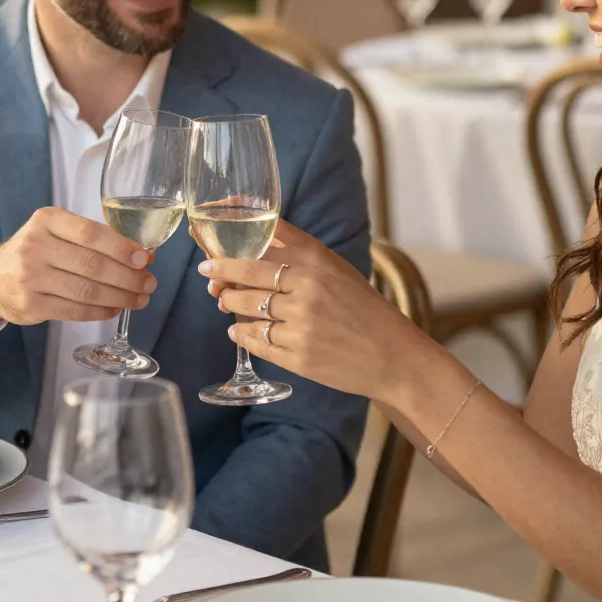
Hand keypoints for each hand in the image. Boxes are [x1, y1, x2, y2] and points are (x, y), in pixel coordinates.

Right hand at [0, 206, 155, 328]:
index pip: (90, 233)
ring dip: (120, 297)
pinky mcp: (31, 305)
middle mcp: (35, 246)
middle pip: (92, 265)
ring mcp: (31, 278)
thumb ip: (94, 239)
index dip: (122, 247)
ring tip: (139, 299)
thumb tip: (143, 255)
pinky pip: (75, 310)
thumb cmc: (36, 251)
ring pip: (87, 291)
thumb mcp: (56, 231)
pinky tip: (116, 308)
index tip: (145, 258)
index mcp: (46, 220)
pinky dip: (101, 311)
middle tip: (149, 283)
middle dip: (128, 277)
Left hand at [200, 219, 436, 400]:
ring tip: (227, 304)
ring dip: (230, 308)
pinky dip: (242, 336)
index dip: (226, 255)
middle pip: (246, 280)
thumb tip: (253, 244)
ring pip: (246, 313)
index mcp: (316, 263)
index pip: (258, 251)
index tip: (208, 258)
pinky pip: (257, 343)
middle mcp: (307, 290)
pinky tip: (239, 332)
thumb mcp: (335, 269)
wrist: (393, 355)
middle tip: (211, 281)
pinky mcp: (298, 358)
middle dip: (221, 280)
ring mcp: (301, 326)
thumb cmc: (362, 308)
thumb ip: (298, 253)